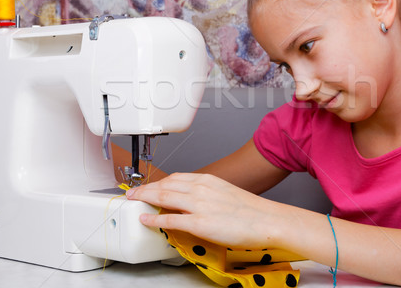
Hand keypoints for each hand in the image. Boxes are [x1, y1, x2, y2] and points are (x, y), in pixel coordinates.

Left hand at [126, 173, 285, 248]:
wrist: (267, 220)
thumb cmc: (251, 210)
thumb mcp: (226, 193)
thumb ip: (208, 194)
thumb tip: (195, 201)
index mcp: (208, 180)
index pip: (175, 177)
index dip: (158, 182)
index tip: (149, 185)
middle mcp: (201, 188)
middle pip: (165, 185)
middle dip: (145, 188)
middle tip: (133, 192)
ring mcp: (199, 205)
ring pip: (164, 197)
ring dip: (145, 198)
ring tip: (134, 202)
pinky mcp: (200, 223)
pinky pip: (170, 219)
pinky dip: (154, 218)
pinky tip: (146, 219)